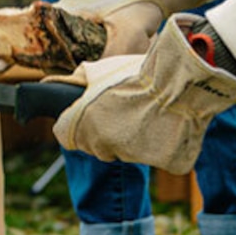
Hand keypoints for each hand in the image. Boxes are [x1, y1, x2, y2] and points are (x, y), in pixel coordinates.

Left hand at [51, 17, 235, 173]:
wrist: (181, 78)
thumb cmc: (139, 71)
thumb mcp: (100, 70)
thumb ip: (78, 82)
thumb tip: (54, 84)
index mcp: (85, 125)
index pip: (66, 135)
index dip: (77, 123)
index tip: (89, 115)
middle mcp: (106, 147)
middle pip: (98, 146)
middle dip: (108, 132)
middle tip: (128, 109)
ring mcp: (136, 157)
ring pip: (130, 152)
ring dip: (136, 138)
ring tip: (151, 111)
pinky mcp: (167, 164)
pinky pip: (163, 156)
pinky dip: (166, 143)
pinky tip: (170, 123)